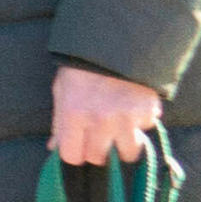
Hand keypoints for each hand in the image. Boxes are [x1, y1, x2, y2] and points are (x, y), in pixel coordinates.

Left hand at [56, 65, 170, 166]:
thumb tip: (54, 148)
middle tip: (100, 137)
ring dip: (124, 144)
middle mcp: (99, 119)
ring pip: (128, 153)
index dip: (75, 154)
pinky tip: (132, 107)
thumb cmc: (82, 68)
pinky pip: (146, 129)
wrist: (114, 43)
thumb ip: (59, 122)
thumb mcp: (62, 90)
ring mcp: (126, 117)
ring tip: (120, 128)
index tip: (79, 148)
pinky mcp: (147, 112)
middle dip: (99, 151)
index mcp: (72, 113)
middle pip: (99, 158)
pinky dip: (141, 123)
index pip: (72, 156)